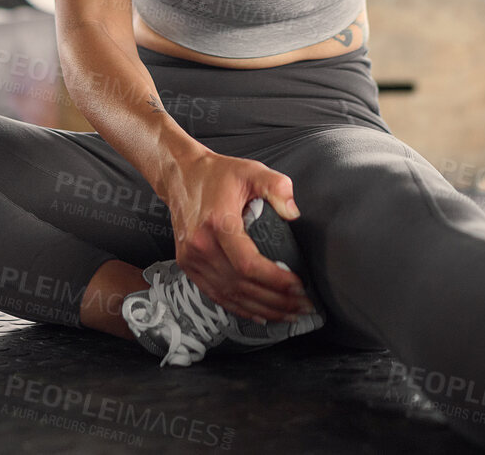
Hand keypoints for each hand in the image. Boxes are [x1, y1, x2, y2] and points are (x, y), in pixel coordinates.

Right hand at [160, 151, 313, 324]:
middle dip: (276, 300)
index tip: (298, 285)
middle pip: (241, 285)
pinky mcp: (188, 265)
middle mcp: (201, 245)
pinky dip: (239, 308)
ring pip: (230, 295)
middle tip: (302, 305)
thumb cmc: (218, 174)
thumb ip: (276, 186)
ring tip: (288, 313)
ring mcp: (191, 258)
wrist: (181, 176)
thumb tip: (293, 212)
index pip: (248, 264)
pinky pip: (216, 294)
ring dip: (262, 309)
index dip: (275, 280)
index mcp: (217, 223)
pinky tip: (260, 314)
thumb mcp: (251, 170)